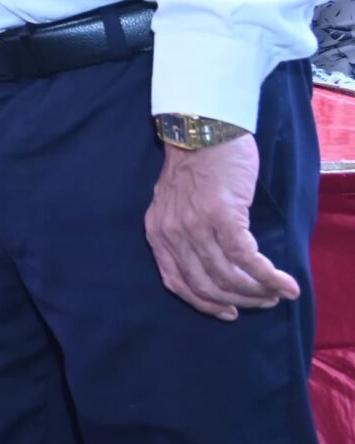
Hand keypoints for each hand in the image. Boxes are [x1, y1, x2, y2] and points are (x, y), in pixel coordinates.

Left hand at [145, 135, 299, 319]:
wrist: (204, 131)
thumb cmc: (194, 166)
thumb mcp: (173, 204)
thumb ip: (182, 233)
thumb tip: (212, 267)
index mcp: (157, 232)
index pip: (176, 283)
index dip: (204, 304)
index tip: (228, 312)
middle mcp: (172, 233)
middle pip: (205, 285)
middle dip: (237, 301)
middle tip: (262, 303)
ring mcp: (195, 226)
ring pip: (228, 276)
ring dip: (257, 292)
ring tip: (277, 293)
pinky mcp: (223, 217)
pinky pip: (246, 259)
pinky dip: (268, 277)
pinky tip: (286, 284)